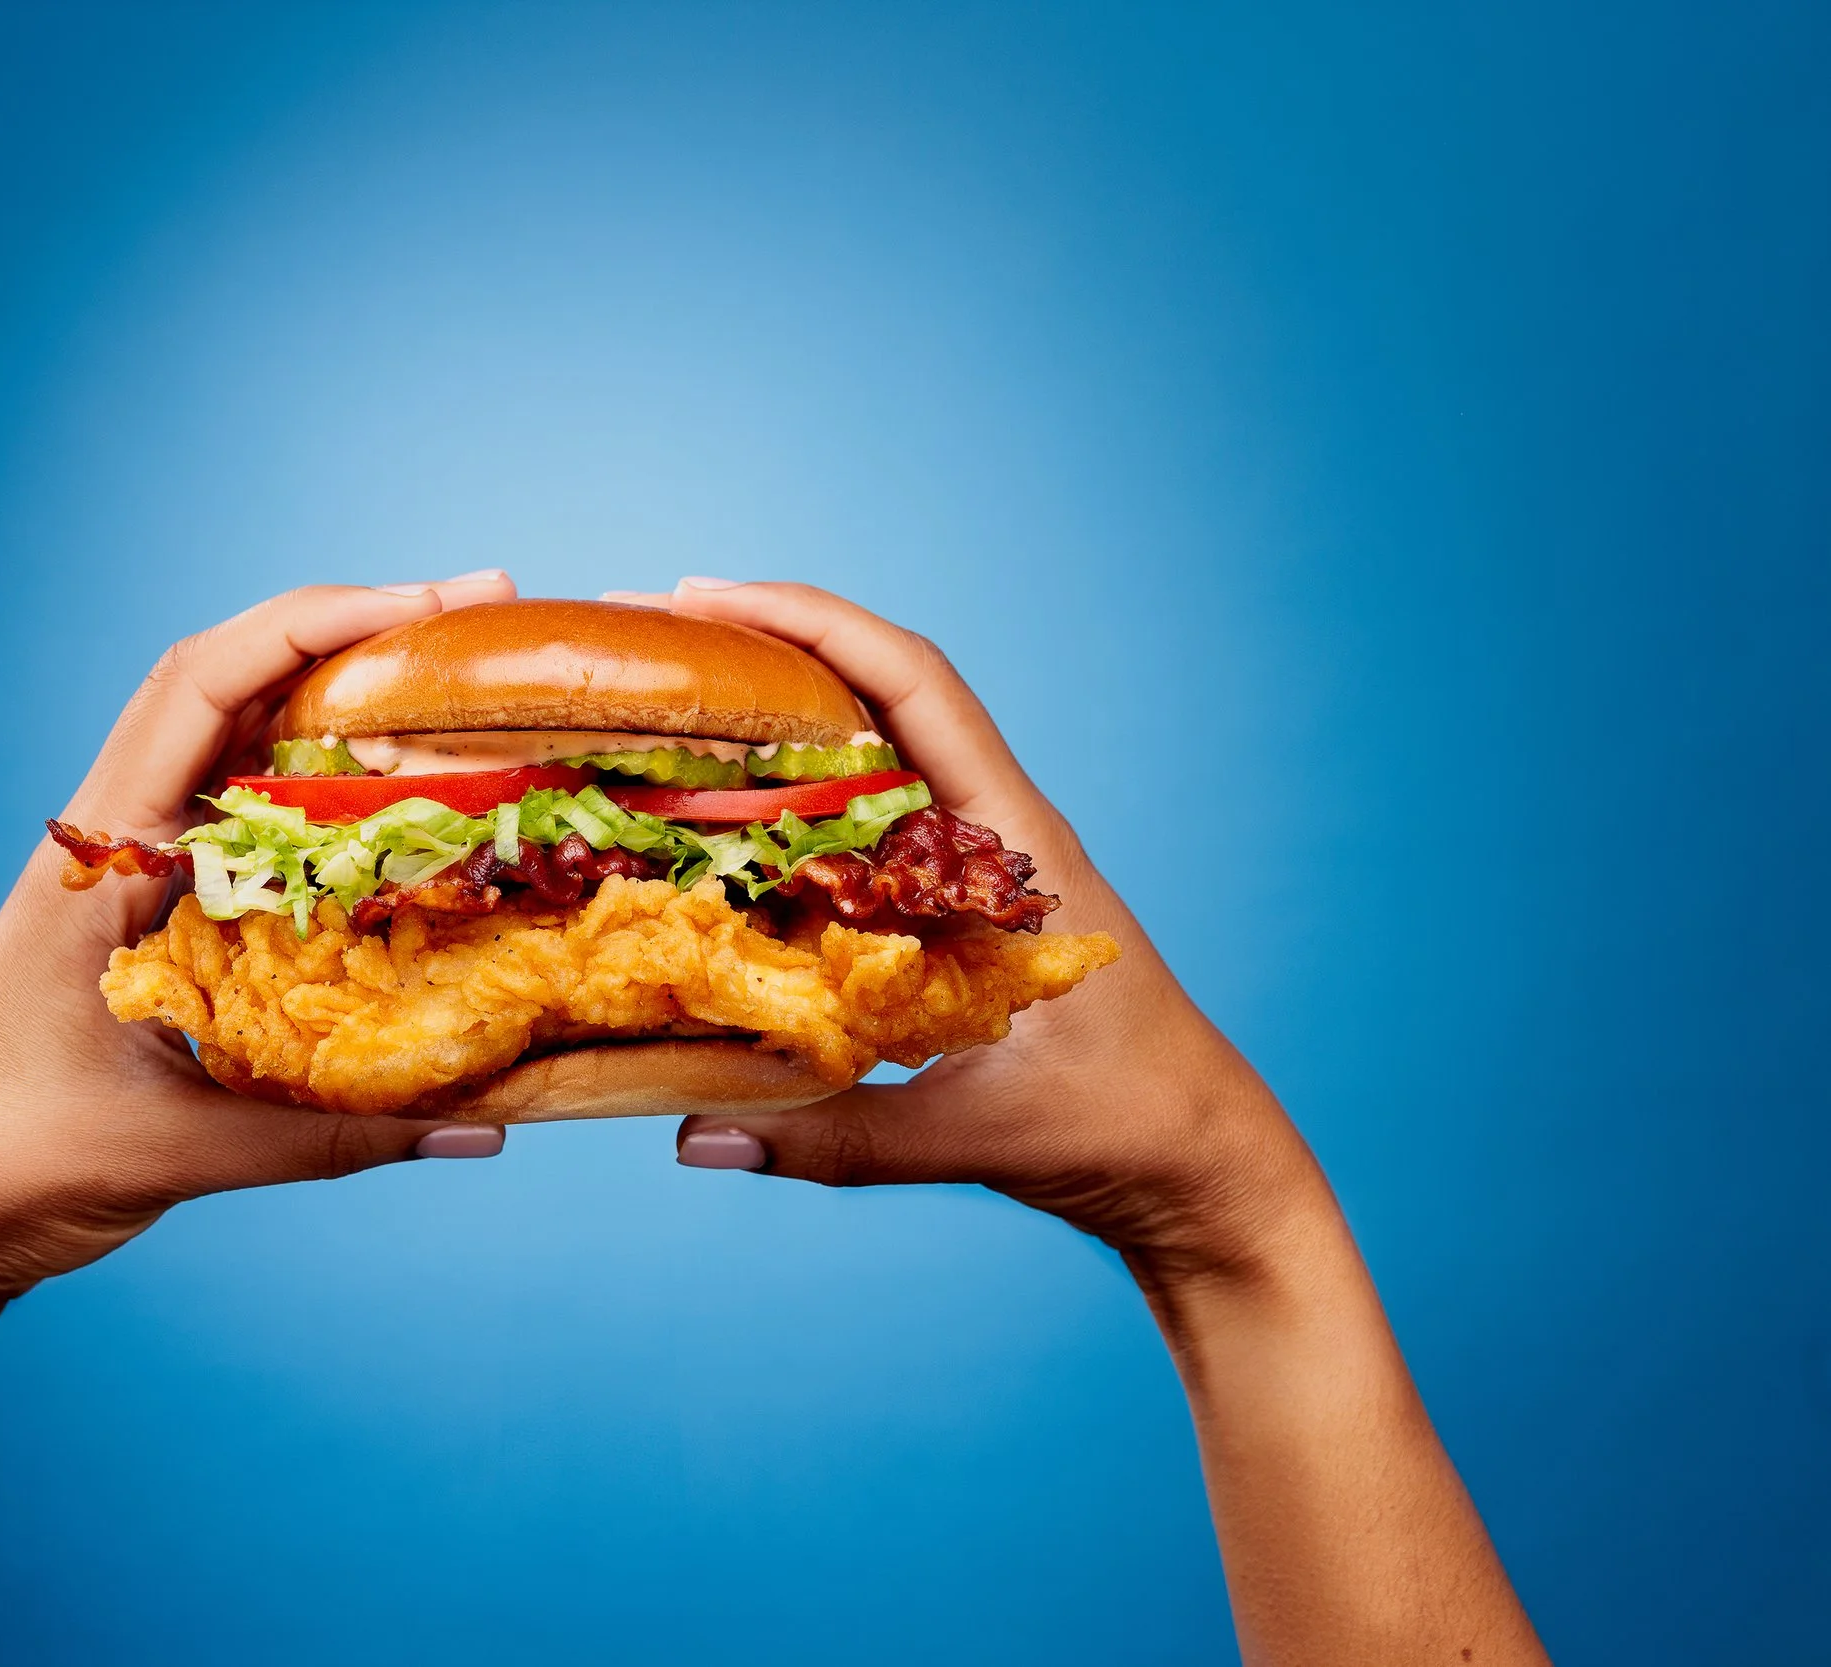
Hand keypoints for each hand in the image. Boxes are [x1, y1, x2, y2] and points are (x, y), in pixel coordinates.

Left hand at [0, 574, 523, 1346]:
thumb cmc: (12, 1166)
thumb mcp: (182, 1150)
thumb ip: (337, 1137)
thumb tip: (483, 1129)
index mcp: (98, 856)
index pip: (202, 687)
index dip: (317, 625)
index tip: (432, 608)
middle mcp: (109, 837)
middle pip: (228, 680)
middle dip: (352, 632)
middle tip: (480, 617)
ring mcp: (123, 867)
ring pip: (231, 737)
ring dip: (334, 694)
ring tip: (452, 683)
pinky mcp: (142, 911)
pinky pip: (236, 811)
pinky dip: (315, 778)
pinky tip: (390, 795)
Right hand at [609, 578, 1321, 1284]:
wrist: (1197, 1161)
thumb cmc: (1122, 1124)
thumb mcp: (979, 1134)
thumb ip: (840, 1138)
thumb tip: (692, 1133)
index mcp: (1012, 843)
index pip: (914, 686)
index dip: (812, 626)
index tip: (708, 601)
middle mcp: (988, 831)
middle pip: (873, 693)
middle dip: (763, 650)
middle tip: (648, 641)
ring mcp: (967, 866)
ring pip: (863, 754)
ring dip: (769, 717)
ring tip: (661, 705)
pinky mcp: (948, 910)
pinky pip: (857, 824)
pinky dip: (785, 799)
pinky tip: (713, 818)